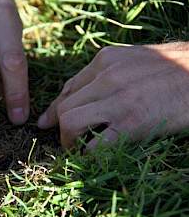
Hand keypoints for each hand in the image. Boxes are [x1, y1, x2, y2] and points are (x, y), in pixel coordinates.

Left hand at [38, 43, 188, 148]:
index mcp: (105, 60)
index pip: (68, 88)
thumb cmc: (169, 69)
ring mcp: (118, 99)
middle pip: (64, 106)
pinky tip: (94, 156)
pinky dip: (88, 154)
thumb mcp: (131, 61)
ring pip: (69, 122)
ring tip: (77, 148)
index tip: (46, 123)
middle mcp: (107, 76)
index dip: (54, 108)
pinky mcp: (133, 122)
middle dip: (59, 127)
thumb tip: (80, 92)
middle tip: (68, 139)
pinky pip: (95, 145)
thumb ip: (104, 74)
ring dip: (68, 140)